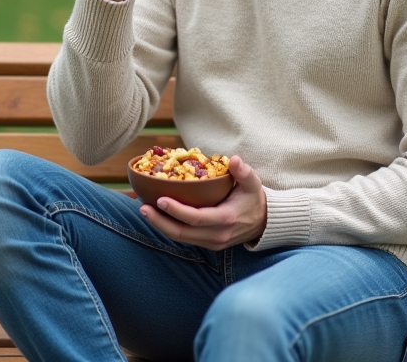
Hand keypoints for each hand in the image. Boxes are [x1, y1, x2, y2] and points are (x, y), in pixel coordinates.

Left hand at [138, 156, 267, 250]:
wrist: (264, 223)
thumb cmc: (254, 199)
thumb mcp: (253, 183)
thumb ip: (244, 172)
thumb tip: (234, 159)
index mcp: (225, 220)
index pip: (195, 218)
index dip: (176, 211)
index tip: (159, 199)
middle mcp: (216, 236)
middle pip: (182, 233)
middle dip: (159, 222)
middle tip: (142, 207)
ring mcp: (212, 243)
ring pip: (180, 238)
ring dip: (160, 226)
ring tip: (144, 210)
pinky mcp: (208, 245)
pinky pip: (185, 238)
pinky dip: (169, 228)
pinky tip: (157, 216)